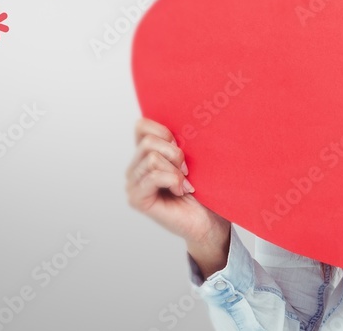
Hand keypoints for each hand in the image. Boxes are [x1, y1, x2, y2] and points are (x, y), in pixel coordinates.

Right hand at [126, 117, 230, 275]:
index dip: (164, 131)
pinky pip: (154, 175)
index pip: (142, 126)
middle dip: (174, 153)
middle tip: (186, 170)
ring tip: (184, 183)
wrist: (209, 220)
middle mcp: (135, 167)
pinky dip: (173, 181)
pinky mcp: (137, 199)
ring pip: (152, 158)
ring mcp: (133, 184)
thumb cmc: (202, 190)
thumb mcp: (190, 158)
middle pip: (147, 141)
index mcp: (145, 154)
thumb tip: (179, 121)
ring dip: (175, 170)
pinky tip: (180, 192)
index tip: (182, 147)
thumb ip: (176, 142)